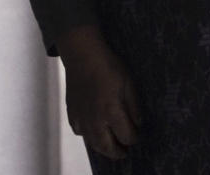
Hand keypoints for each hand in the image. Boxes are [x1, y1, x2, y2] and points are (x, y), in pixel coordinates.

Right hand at [56, 25, 141, 158]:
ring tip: (111, 147)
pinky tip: (94, 132)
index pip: (126, 136)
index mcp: (112, 112)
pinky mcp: (72, 113)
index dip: (134, 138)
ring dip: (103, 148)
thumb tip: (137, 124)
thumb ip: (134, 106)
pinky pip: (80, 132)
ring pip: (92, 143)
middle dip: (118, 152)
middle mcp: (95, 120)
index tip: (137, 135)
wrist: (83, 56)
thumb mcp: (129, 83)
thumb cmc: (109, 67)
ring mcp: (82, 118)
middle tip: (125, 153)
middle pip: (108, 147)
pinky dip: (89, 136)